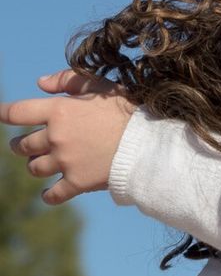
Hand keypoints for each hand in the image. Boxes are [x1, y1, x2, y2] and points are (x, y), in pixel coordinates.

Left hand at [1, 69, 134, 204]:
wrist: (151, 143)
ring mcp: (65, 162)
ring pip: (34, 168)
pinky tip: (48, 194)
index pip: (17, 113)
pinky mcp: (78, 182)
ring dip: (34, 165)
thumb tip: (39, 84)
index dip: (3, 113)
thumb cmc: (129, 110)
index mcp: (59, 111)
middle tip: (22, 145)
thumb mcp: (101, 85)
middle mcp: (56, 138)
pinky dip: (48, 195)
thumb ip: (68, 80)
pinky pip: (52, 194)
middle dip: (19, 145)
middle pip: (21, 145)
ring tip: (40, 164)